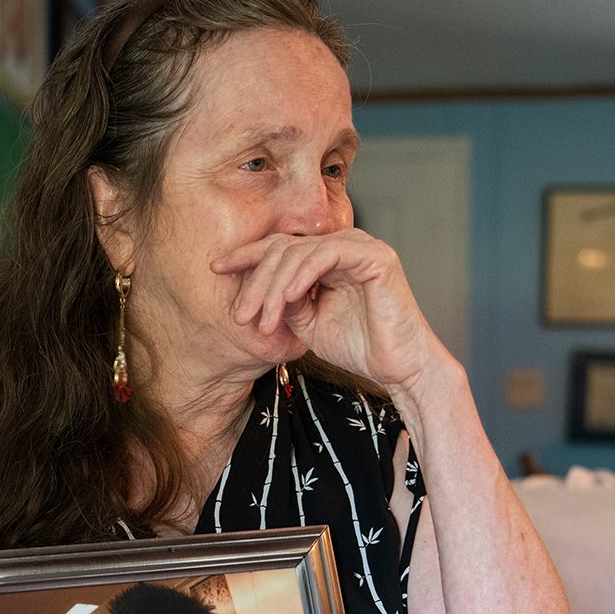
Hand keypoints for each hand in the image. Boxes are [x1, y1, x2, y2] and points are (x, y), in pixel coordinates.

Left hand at [211, 229, 449, 396]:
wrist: (398, 368)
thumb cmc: (359, 348)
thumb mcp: (307, 323)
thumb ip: (284, 301)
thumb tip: (259, 288)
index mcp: (328, 257)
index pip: (281, 246)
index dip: (247, 256)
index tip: (216, 269)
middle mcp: (343, 245)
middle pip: (284, 248)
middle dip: (256, 282)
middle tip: (240, 316)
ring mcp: (361, 246)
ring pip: (300, 252)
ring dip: (274, 287)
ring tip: (263, 321)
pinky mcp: (375, 256)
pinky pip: (326, 255)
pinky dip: (302, 276)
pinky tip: (287, 299)